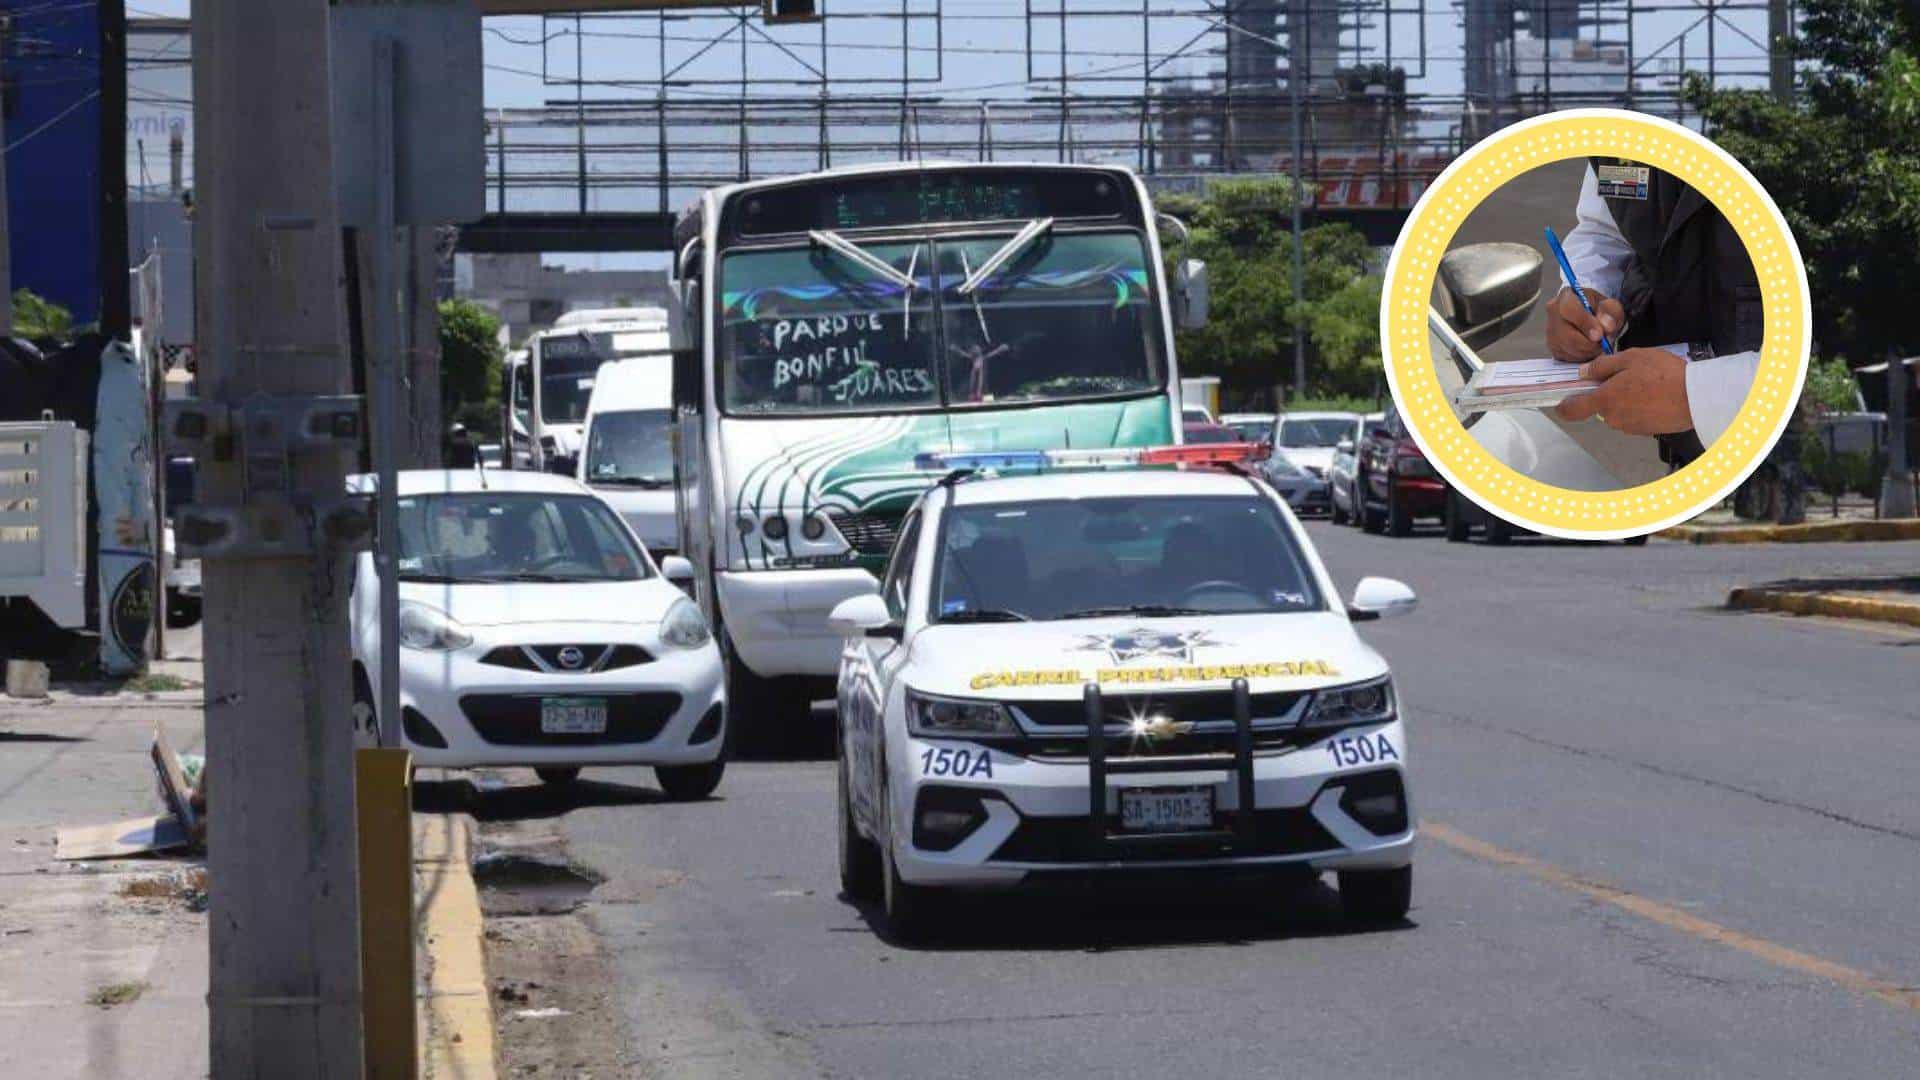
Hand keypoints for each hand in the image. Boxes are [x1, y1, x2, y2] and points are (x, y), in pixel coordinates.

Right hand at [1545, 287, 1625, 362]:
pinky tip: (1589, 349)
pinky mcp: (1552, 347)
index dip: (1585, 324)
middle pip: (1566, 334)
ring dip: (1587, 351)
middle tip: (1604, 344)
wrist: (1590, 316)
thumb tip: (1607, 327)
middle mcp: (1553, 312)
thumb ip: (1611, 312)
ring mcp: (1550, 331)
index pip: (1570, 309)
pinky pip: (1567, 357)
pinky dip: (1581, 357)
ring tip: (1598, 345)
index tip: (1599, 335)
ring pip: (1568, 348)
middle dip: (1589, 343)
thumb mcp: (1610, 306)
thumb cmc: (1599, 309)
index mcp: (1567, 296)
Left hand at [1554, 348, 1692, 435]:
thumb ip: (1602, 366)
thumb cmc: (1664, 374)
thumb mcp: (1631, 358)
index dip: (1564, 406)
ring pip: (1617, 411)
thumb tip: (1584, 373)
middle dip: (1607, 392)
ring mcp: (1629, 427)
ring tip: (1646, 383)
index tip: (1561, 402)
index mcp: (1605, 399)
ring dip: (1625, 399)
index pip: (1572, 410)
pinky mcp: (1645, 431)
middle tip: (1627, 375)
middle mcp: (1613, 417)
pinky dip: (1639, 407)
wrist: (1697, 396)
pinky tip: (1655, 394)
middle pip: (1599, 406)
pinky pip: (1634, 417)